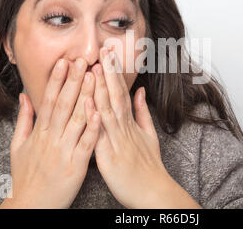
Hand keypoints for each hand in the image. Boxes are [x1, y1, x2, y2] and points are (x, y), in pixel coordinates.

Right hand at [0, 58, 100, 208]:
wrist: (31, 206)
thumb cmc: (26, 176)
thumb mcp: (18, 146)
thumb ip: (24, 119)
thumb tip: (24, 96)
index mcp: (40, 132)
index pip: (50, 100)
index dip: (57, 80)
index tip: (64, 61)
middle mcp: (51, 138)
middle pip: (64, 104)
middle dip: (74, 80)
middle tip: (83, 59)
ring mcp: (64, 151)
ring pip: (77, 119)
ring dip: (86, 97)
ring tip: (95, 77)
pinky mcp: (76, 166)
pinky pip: (86, 144)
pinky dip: (93, 128)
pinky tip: (99, 112)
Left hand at [87, 47, 200, 208]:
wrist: (153, 193)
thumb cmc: (149, 167)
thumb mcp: (149, 136)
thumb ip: (142, 112)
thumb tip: (140, 91)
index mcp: (130, 124)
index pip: (121, 93)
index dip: (115, 73)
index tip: (109, 54)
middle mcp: (124, 129)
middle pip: (116, 96)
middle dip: (109, 72)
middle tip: (103, 49)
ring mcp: (117, 142)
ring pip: (108, 110)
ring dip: (102, 88)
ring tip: (95, 68)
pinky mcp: (109, 158)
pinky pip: (100, 136)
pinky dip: (95, 119)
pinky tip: (89, 103)